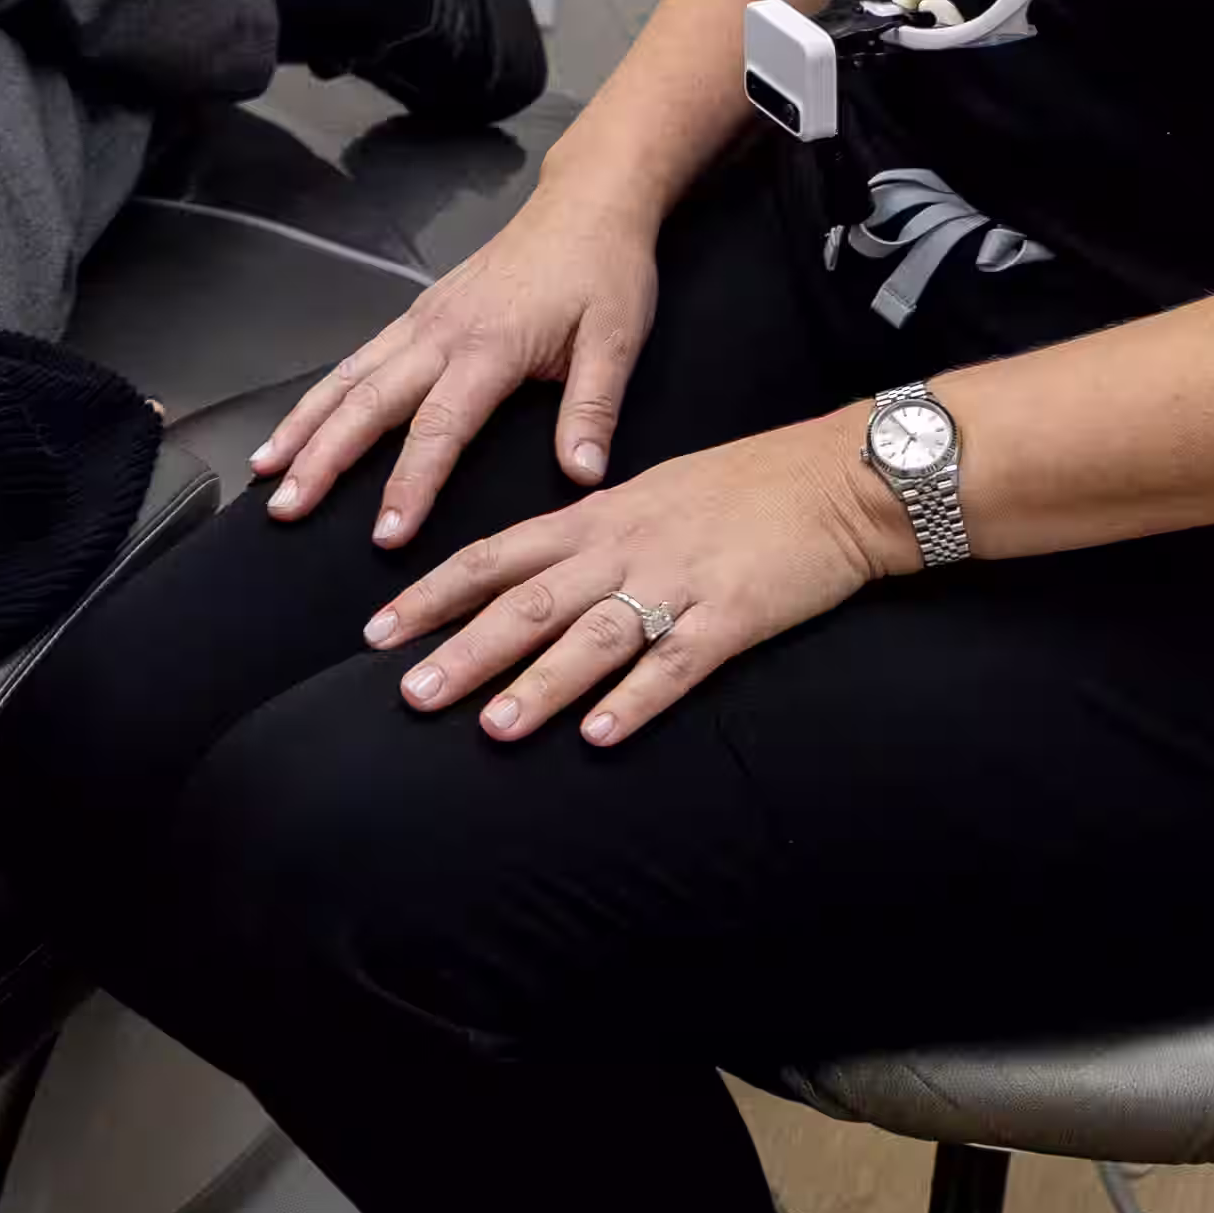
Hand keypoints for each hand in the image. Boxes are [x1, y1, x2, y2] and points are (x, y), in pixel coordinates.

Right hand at [248, 179, 663, 540]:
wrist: (584, 203)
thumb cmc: (604, 273)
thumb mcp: (617, 339)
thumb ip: (593, 407)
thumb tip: (582, 476)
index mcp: (489, 346)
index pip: (438, 427)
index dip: (409, 484)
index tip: (385, 536)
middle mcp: (440, 332)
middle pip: (368, 402)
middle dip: (322, 458)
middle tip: (286, 508)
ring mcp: (422, 319)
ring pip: (349, 376)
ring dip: (304, 424)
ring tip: (265, 469)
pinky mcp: (418, 312)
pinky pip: (359, 357)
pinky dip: (321, 393)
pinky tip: (300, 423)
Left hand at [365, 418, 901, 744]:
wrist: (836, 477)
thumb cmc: (742, 486)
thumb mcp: (647, 494)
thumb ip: (587, 533)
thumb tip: (529, 571)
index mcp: (597, 516)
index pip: (494, 555)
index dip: (432, 594)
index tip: (377, 630)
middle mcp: (624, 548)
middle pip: (528, 603)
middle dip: (464, 650)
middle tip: (409, 694)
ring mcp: (677, 583)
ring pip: (592, 638)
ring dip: (538, 686)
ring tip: (490, 728)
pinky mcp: (732, 618)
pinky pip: (676, 665)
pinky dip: (636, 700)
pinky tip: (600, 735)